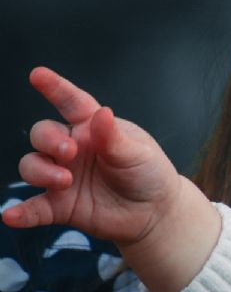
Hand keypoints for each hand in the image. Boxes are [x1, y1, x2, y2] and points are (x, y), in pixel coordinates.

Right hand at [3, 67, 220, 291]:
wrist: (155, 212)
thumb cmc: (148, 173)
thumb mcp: (138, 153)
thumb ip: (114, 138)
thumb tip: (101, 113)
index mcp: (93, 128)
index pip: (71, 103)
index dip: (55, 88)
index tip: (38, 75)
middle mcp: (73, 149)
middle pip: (43, 134)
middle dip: (49, 140)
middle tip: (69, 152)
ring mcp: (64, 176)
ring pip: (33, 166)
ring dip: (41, 172)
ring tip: (65, 181)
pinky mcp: (61, 206)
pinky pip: (35, 208)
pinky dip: (22, 212)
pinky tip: (12, 216)